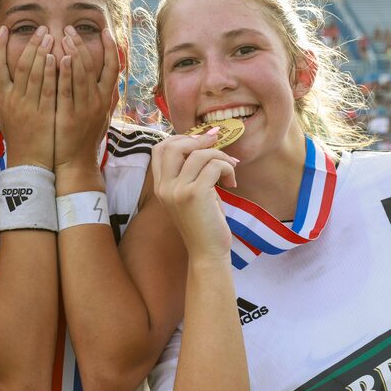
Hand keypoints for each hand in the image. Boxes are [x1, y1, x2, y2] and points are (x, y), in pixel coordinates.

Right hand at [0, 25, 56, 169]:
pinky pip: (47, 89)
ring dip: (42, 53)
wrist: (29, 161)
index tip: (4, 28)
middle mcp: (13, 99)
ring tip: (50, 36)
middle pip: (19, 65)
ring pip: (33, 74)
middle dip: (30, 44)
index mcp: (3, 97)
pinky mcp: (43, 114)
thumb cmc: (18, 137)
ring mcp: (28, 106)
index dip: (0, 46)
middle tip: (41, 29)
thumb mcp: (2, 114)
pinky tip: (57, 58)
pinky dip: (51, 72)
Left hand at [54, 27, 119, 191]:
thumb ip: (104, 97)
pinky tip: (59, 58)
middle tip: (70, 28)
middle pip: (94, 66)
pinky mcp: (69, 116)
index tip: (105, 30)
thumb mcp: (100, 116)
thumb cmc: (86, 138)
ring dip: (72, 52)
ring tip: (63, 35)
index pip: (113, 67)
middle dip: (82, 44)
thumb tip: (108, 80)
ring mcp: (84, 109)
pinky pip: (66, 91)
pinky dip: (64, 73)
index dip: (111, 48)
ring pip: (80, 74)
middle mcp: (98, 101)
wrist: (76, 163)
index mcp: (106, 99)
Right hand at [151, 131, 237, 258]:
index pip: (159, 149)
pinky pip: (214, 166)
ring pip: (199, 154)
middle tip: (217, 142)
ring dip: (220, 156)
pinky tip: (232, 183)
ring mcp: (177, 191)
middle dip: (198, 139)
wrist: (208, 252)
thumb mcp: (191, 194)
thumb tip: (206, 139)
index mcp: (161, 187)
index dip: (180, 138)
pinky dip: (227, 168)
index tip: (202, 141)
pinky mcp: (194, 194)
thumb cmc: (204, 223)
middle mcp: (164, 187)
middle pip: (173, 146)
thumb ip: (191, 171)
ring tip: (230, 169)